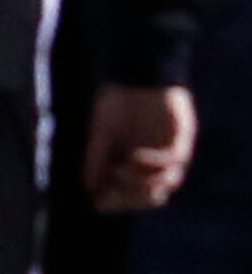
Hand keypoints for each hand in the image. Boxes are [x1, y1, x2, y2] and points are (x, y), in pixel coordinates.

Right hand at [82, 84, 196, 212]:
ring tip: (119, 171)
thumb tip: (89, 188)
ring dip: (142, 183)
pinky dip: (153, 163)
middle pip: (153, 195)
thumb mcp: (101, 134)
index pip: (133, 195)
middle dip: (131, 198)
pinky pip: (174, 159)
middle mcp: (158, 161)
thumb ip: (97, 159)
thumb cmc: (116, 101)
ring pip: (168, 182)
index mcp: (138, 164)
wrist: (135, 71)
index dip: (119, 202)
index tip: (100, 201)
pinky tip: (132, 155)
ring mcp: (171, 150)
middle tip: (111, 192)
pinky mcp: (182, 136)